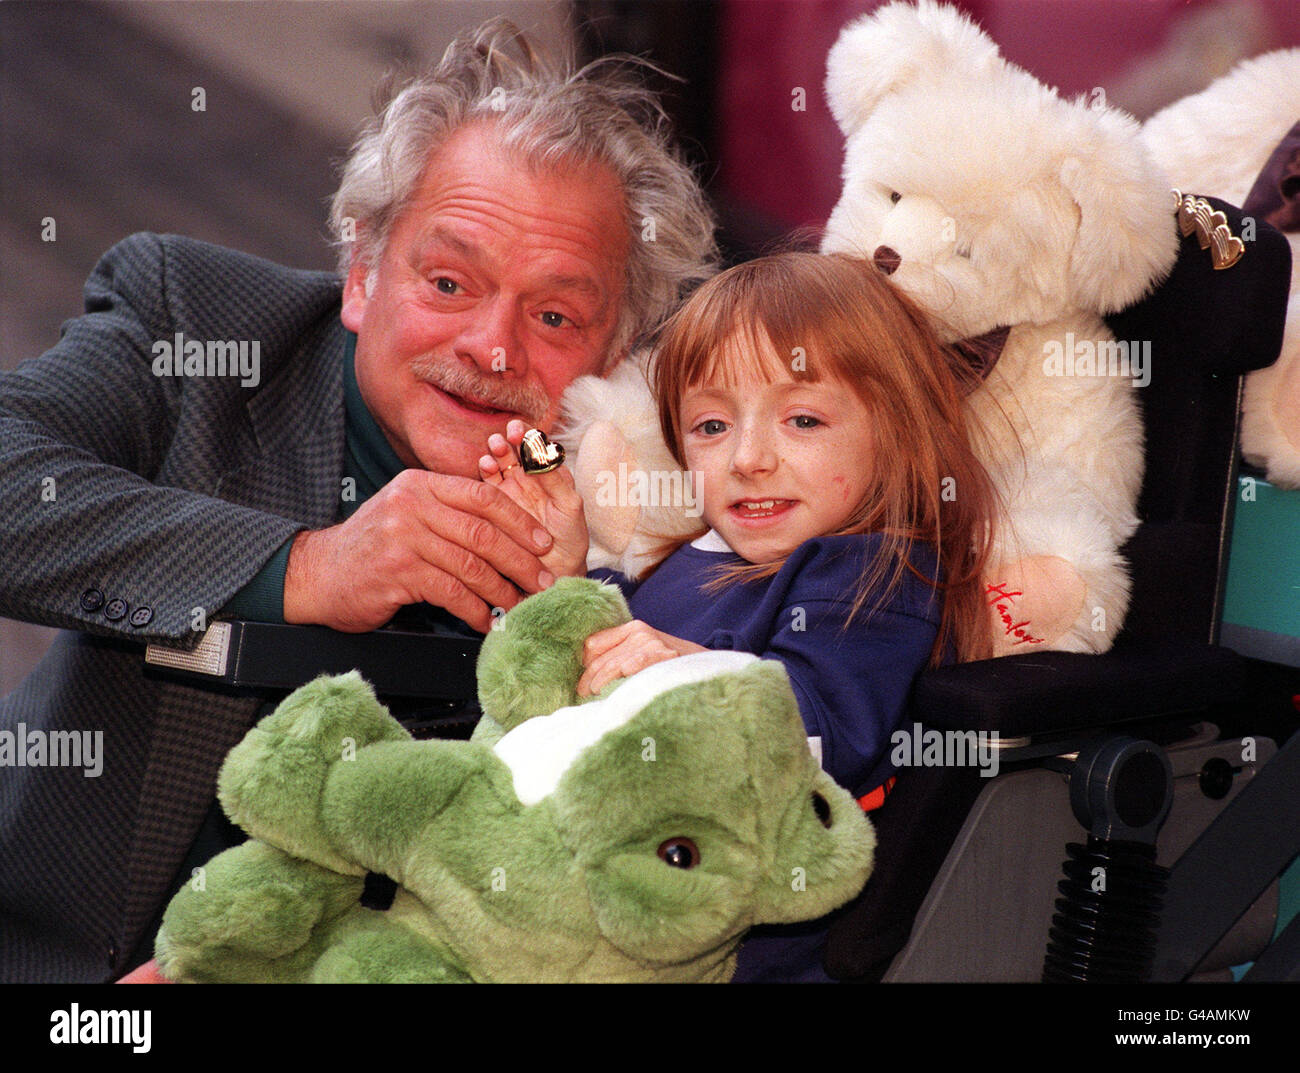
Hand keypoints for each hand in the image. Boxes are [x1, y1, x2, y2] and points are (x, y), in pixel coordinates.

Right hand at [283, 469, 555, 633]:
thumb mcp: (406, 514)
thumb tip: (506, 530)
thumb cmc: (371, 548)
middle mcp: (412, 505)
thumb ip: (447, 513)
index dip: (520, 521)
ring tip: (520, 605)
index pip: (483, 496)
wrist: (317, 575)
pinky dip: (475, 610)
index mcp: (421, 485)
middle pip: (483, 533)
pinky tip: (486, 621)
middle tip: (542, 581)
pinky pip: (451, 592)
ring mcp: (403, 537)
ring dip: (502, 590)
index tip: (543, 543)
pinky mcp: (397, 571)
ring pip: (471, 565)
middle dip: (520, 560)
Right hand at [479, 419, 588, 577]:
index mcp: (549, 476)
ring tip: (494, 448)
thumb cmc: (569, 541)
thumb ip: (556, 479)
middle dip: (510, 440)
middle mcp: (528, 481)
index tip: (524, 431)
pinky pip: (485, 487)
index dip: (530, 436)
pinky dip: (484, 474)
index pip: (537, 447)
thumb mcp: (569, 507)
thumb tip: (541, 449)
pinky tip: (485, 468)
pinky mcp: (492, 508)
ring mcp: (508, 493)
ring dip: (495, 453)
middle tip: (507, 435)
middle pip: (514, 452)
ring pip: (498, 465)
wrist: (552, 575)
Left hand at [577, 620, 705, 696]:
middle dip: (590, 679)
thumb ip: (620, 654)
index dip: (586, 665)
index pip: (595, 644)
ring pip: (615, 665)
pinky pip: (637, 665)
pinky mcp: (664, 656)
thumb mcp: (644, 653)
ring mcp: (652, 643)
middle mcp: (640, 633)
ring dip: (602, 683)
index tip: (582, 685)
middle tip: (583, 695)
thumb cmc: (669, 667)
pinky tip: (619, 682)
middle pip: (603, 657)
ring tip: (595, 697)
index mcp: (632, 628)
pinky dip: (626, 673)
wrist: (706, 669)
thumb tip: (588, 669)